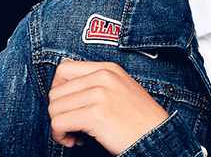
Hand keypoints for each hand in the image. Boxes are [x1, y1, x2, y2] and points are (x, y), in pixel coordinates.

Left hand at [48, 60, 168, 153]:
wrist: (157, 135)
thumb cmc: (139, 118)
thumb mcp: (120, 89)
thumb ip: (96, 84)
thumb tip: (63, 93)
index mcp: (108, 68)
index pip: (63, 70)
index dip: (58, 91)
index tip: (67, 106)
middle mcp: (103, 77)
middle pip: (55, 92)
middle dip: (58, 112)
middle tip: (71, 125)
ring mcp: (99, 94)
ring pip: (54, 108)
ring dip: (59, 126)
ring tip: (74, 134)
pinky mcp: (95, 114)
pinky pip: (58, 123)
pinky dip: (60, 135)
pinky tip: (74, 141)